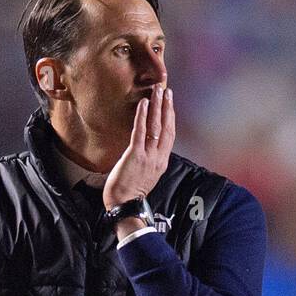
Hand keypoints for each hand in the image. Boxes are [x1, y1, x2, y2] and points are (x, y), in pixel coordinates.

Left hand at [102, 84, 174, 210]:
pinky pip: (140, 132)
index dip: (171, 118)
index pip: (170, 135)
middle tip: (167, 91)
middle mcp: (158, 157)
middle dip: (167, 107)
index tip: (170, 104)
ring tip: (157, 92)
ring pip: (156, 127)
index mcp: (162, 162)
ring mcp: (148, 156)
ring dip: (157, 107)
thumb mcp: (147, 175)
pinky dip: (142, 116)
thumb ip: (150, 160)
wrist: (125, 205)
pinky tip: (143, 103)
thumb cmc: (131, 192)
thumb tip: (148, 149)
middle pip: (166, 127)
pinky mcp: (135, 155)